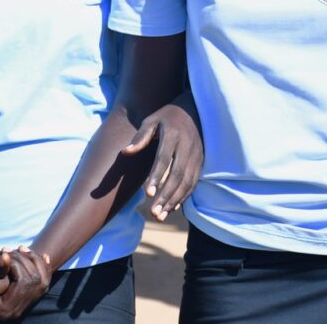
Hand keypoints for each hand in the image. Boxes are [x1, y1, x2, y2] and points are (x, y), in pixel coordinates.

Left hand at [123, 90, 202, 220]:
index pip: (165, 159)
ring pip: (187, 182)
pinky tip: (172, 208)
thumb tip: (126, 152)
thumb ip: (140, 137)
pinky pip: (193, 183)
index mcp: (173, 135)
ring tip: (160, 215)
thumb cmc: (167, 117)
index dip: (156, 176)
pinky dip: (184, 197)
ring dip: (174, 200)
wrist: (194, 110)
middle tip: (153, 213)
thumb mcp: (152, 120)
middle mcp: (187, 146)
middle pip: (177, 175)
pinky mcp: (201, 162)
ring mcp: (196, 155)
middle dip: (166, 195)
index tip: (147, 193)